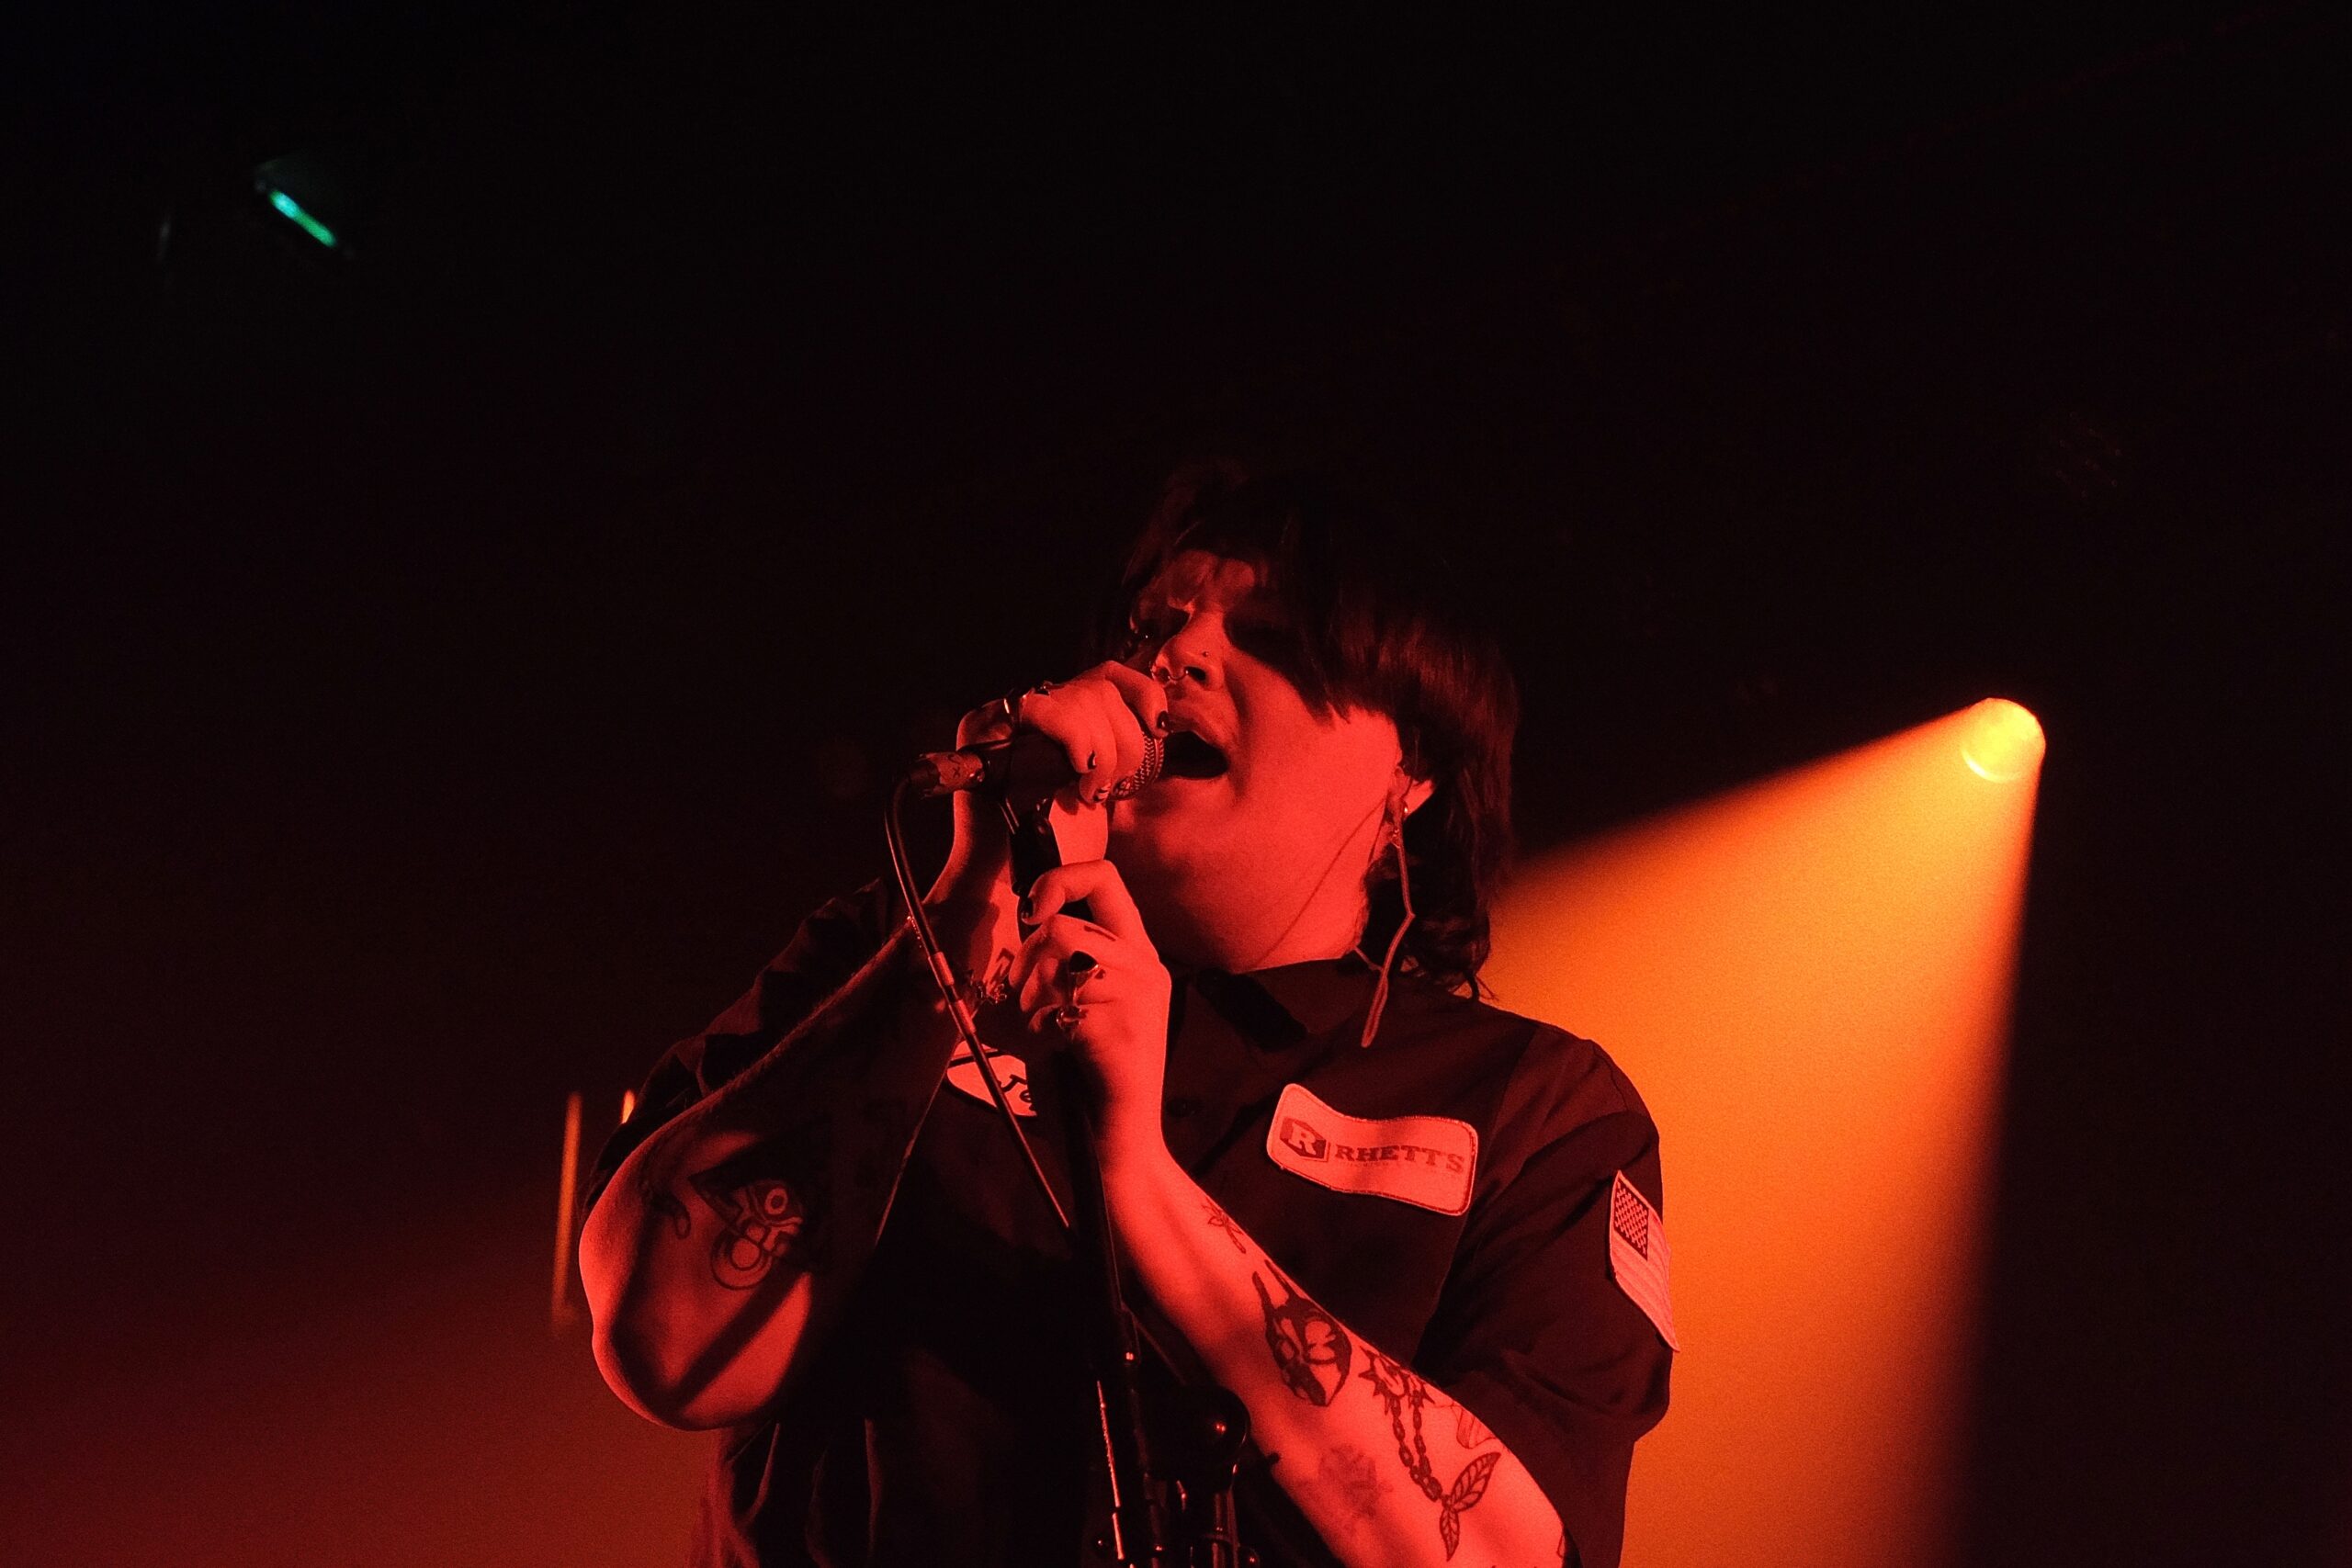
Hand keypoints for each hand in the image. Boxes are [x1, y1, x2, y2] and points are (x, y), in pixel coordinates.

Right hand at [936, 662, 1168, 890]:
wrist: (1009, 882)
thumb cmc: (1058, 846)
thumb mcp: (1100, 787)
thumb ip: (1116, 750)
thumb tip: (1158, 722)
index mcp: (1060, 715)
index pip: (1109, 675)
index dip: (1143, 693)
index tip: (1159, 728)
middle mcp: (1031, 707)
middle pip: (1099, 686)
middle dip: (1124, 739)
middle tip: (1111, 787)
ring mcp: (1003, 713)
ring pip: (1078, 696)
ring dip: (1101, 748)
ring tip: (1091, 791)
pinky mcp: (984, 726)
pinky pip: (1042, 709)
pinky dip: (1074, 738)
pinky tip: (1078, 773)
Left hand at [1006, 858, 1173, 1152]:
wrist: (1115, 1146)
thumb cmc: (1082, 1079)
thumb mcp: (1072, 1005)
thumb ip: (1059, 962)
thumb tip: (1025, 922)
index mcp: (1136, 955)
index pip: (1105, 878)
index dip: (1059, 880)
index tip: (1030, 911)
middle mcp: (1146, 967)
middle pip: (1062, 925)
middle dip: (1024, 964)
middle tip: (1025, 1004)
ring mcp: (1141, 996)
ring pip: (1056, 958)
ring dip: (1029, 999)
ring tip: (1042, 1032)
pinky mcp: (1125, 1027)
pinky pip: (1058, 1003)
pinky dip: (1039, 1030)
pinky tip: (1055, 1054)